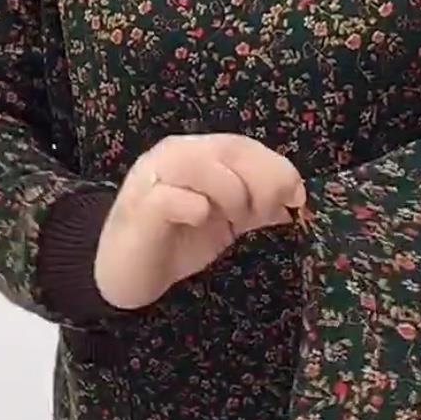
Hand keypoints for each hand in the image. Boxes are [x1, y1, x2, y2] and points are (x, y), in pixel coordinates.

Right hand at [94, 134, 305, 309]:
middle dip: (260, 181)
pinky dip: (196, 208)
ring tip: (232, 222)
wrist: (124, 274)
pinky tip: (200, 223)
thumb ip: (256, 206)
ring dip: (231, 194)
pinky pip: (174, 197)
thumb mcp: (226, 222)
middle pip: (228, 150)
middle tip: (266, 214)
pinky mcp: (139, 206)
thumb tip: (295, 200)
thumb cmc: (176, 242)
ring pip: (202, 165)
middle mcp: (173, 155)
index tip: (296, 197)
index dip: (275, 168)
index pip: (242, 145)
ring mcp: (153, 178)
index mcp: (196, 152)